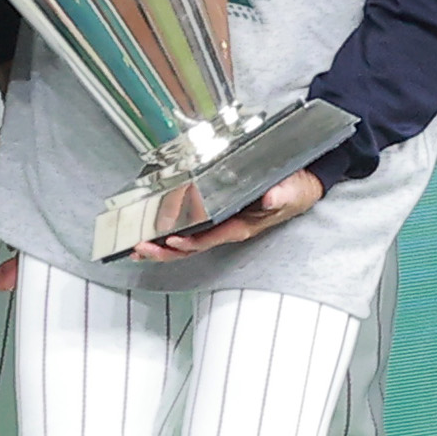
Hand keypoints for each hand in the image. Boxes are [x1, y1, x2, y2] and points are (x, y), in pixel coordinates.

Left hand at [131, 169, 324, 259]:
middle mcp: (226, 228)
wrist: (298, 184)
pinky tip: (151, 231)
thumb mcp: (292, 192)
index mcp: (241, 226)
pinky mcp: (214, 215)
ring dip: (161, 245)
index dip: (191, 242)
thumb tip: (272, 197)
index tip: (172, 239)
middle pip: (191, 246)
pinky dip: (168, 231)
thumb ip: (282, 195)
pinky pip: (188, 228)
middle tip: (141, 248)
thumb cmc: (293, 190)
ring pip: (185, 240)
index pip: (211, 238)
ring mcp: (219, 224)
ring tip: (138, 246)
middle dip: (165, 250)